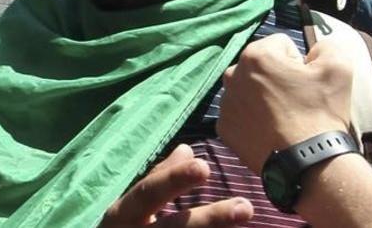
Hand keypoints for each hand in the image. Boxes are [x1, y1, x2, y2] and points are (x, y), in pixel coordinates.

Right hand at [100, 144, 252, 226]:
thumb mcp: (132, 205)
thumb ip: (158, 179)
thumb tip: (187, 150)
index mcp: (123, 214)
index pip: (149, 192)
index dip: (175, 179)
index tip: (205, 167)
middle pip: (175, 227)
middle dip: (211, 219)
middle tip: (245, 207)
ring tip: (247, 216)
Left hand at [216, 33, 352, 174]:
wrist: (307, 160)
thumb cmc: (320, 111)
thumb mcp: (338, 68)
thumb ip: (327, 47)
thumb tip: (317, 47)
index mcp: (255, 54)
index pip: (281, 46)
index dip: (299, 63)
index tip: (306, 83)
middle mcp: (232, 74)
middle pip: (261, 67)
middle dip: (277, 78)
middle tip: (296, 101)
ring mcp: (225, 103)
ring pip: (248, 91)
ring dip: (262, 98)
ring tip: (284, 118)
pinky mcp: (224, 127)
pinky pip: (240, 115)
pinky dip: (253, 120)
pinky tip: (270, 131)